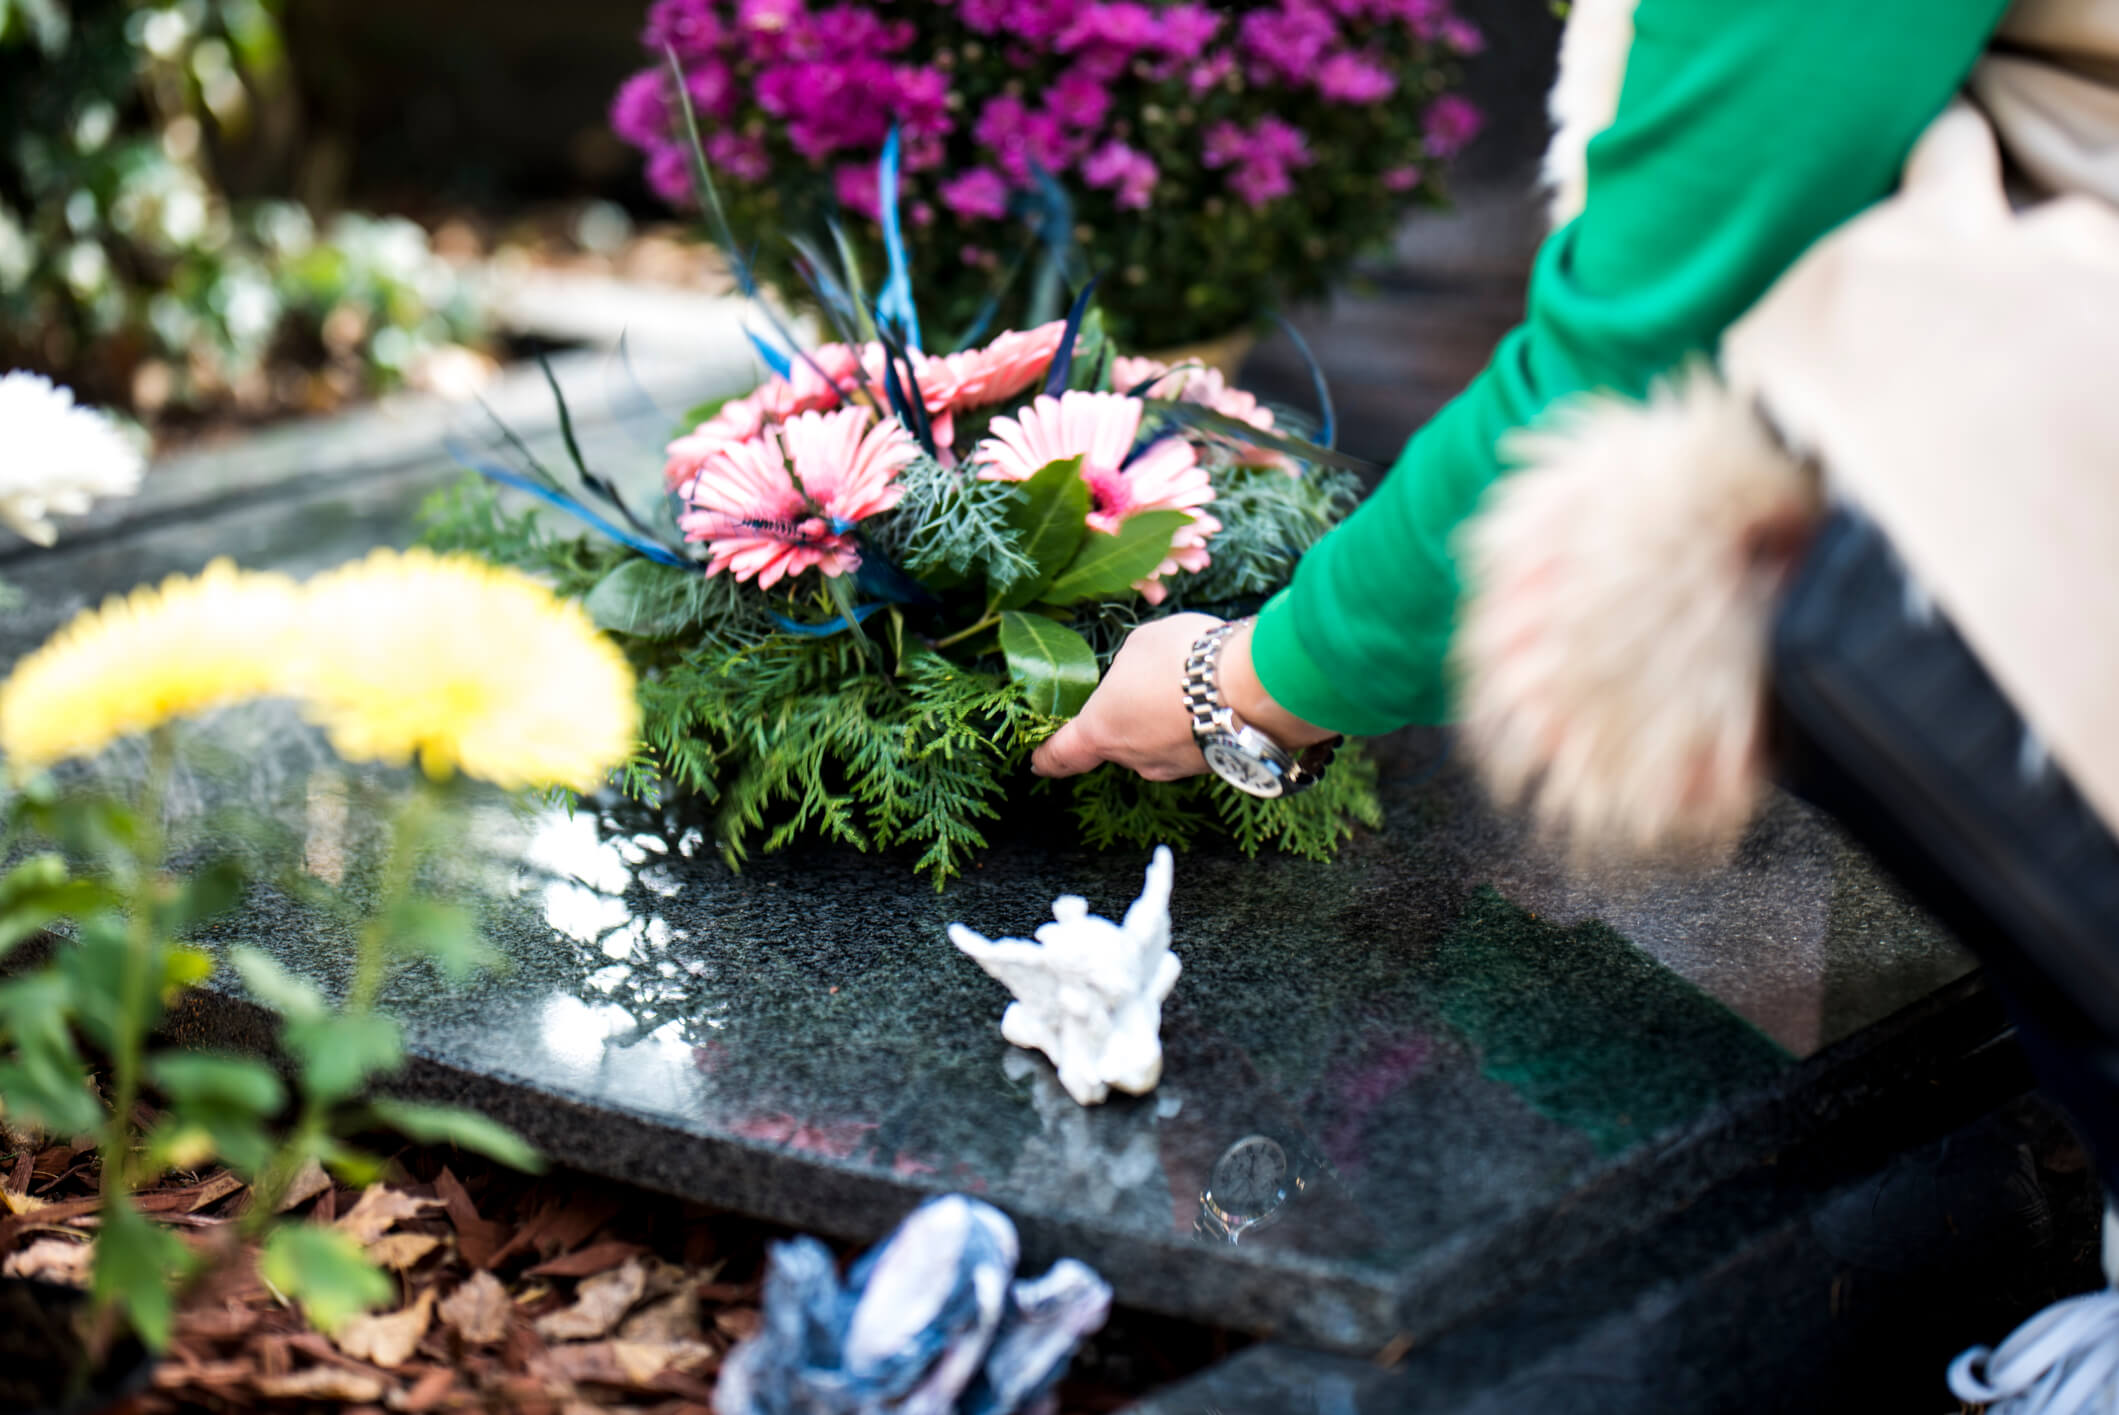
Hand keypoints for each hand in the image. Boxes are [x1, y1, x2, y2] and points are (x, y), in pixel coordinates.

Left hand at [1031, 615, 1336, 781]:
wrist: (1256, 686)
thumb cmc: (1186, 658)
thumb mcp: (1140, 645)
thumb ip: (1128, 668)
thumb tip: (1140, 679)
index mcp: (1101, 730)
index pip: (1062, 755)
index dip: (1047, 758)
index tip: (1037, 762)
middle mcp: (1135, 759)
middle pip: (1117, 742)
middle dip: (1127, 717)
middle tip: (1147, 683)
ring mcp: (1176, 768)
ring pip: (1158, 743)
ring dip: (1166, 719)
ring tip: (1191, 682)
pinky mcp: (1212, 768)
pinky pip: (1194, 743)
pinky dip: (1198, 724)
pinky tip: (1217, 696)